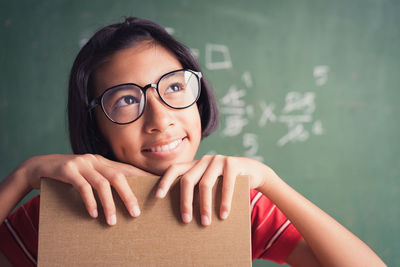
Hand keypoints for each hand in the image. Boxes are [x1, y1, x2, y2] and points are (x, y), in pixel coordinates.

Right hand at [21, 154, 153, 224]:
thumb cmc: (66, 177)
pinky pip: (82, 186)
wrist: (36, 168)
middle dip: (128, 196)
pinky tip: (94, 214)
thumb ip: (101, 183)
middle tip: (135, 214)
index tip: (156, 187)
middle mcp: (94, 160)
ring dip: (109, 204)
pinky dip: (90, 201)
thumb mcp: (87, 177)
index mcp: (102, 161)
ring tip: (112, 221)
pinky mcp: (67, 169)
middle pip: (118, 177)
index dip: (142, 178)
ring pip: (101, 183)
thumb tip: (120, 200)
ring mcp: (80, 163)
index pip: (126, 170)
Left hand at [155, 155, 272, 225]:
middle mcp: (204, 160)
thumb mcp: (210, 183)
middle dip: (185, 202)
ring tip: (206, 223)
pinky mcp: (233, 164)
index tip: (158, 197)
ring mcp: (218, 160)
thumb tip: (182, 214)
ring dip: (205, 206)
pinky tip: (223, 215)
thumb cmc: (226, 182)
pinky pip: (226, 185)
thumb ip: (197, 189)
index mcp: (195, 164)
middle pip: (187, 180)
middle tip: (186, 220)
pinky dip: (224, 202)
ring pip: (205, 184)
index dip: (165, 182)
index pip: (174, 169)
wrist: (252, 170)